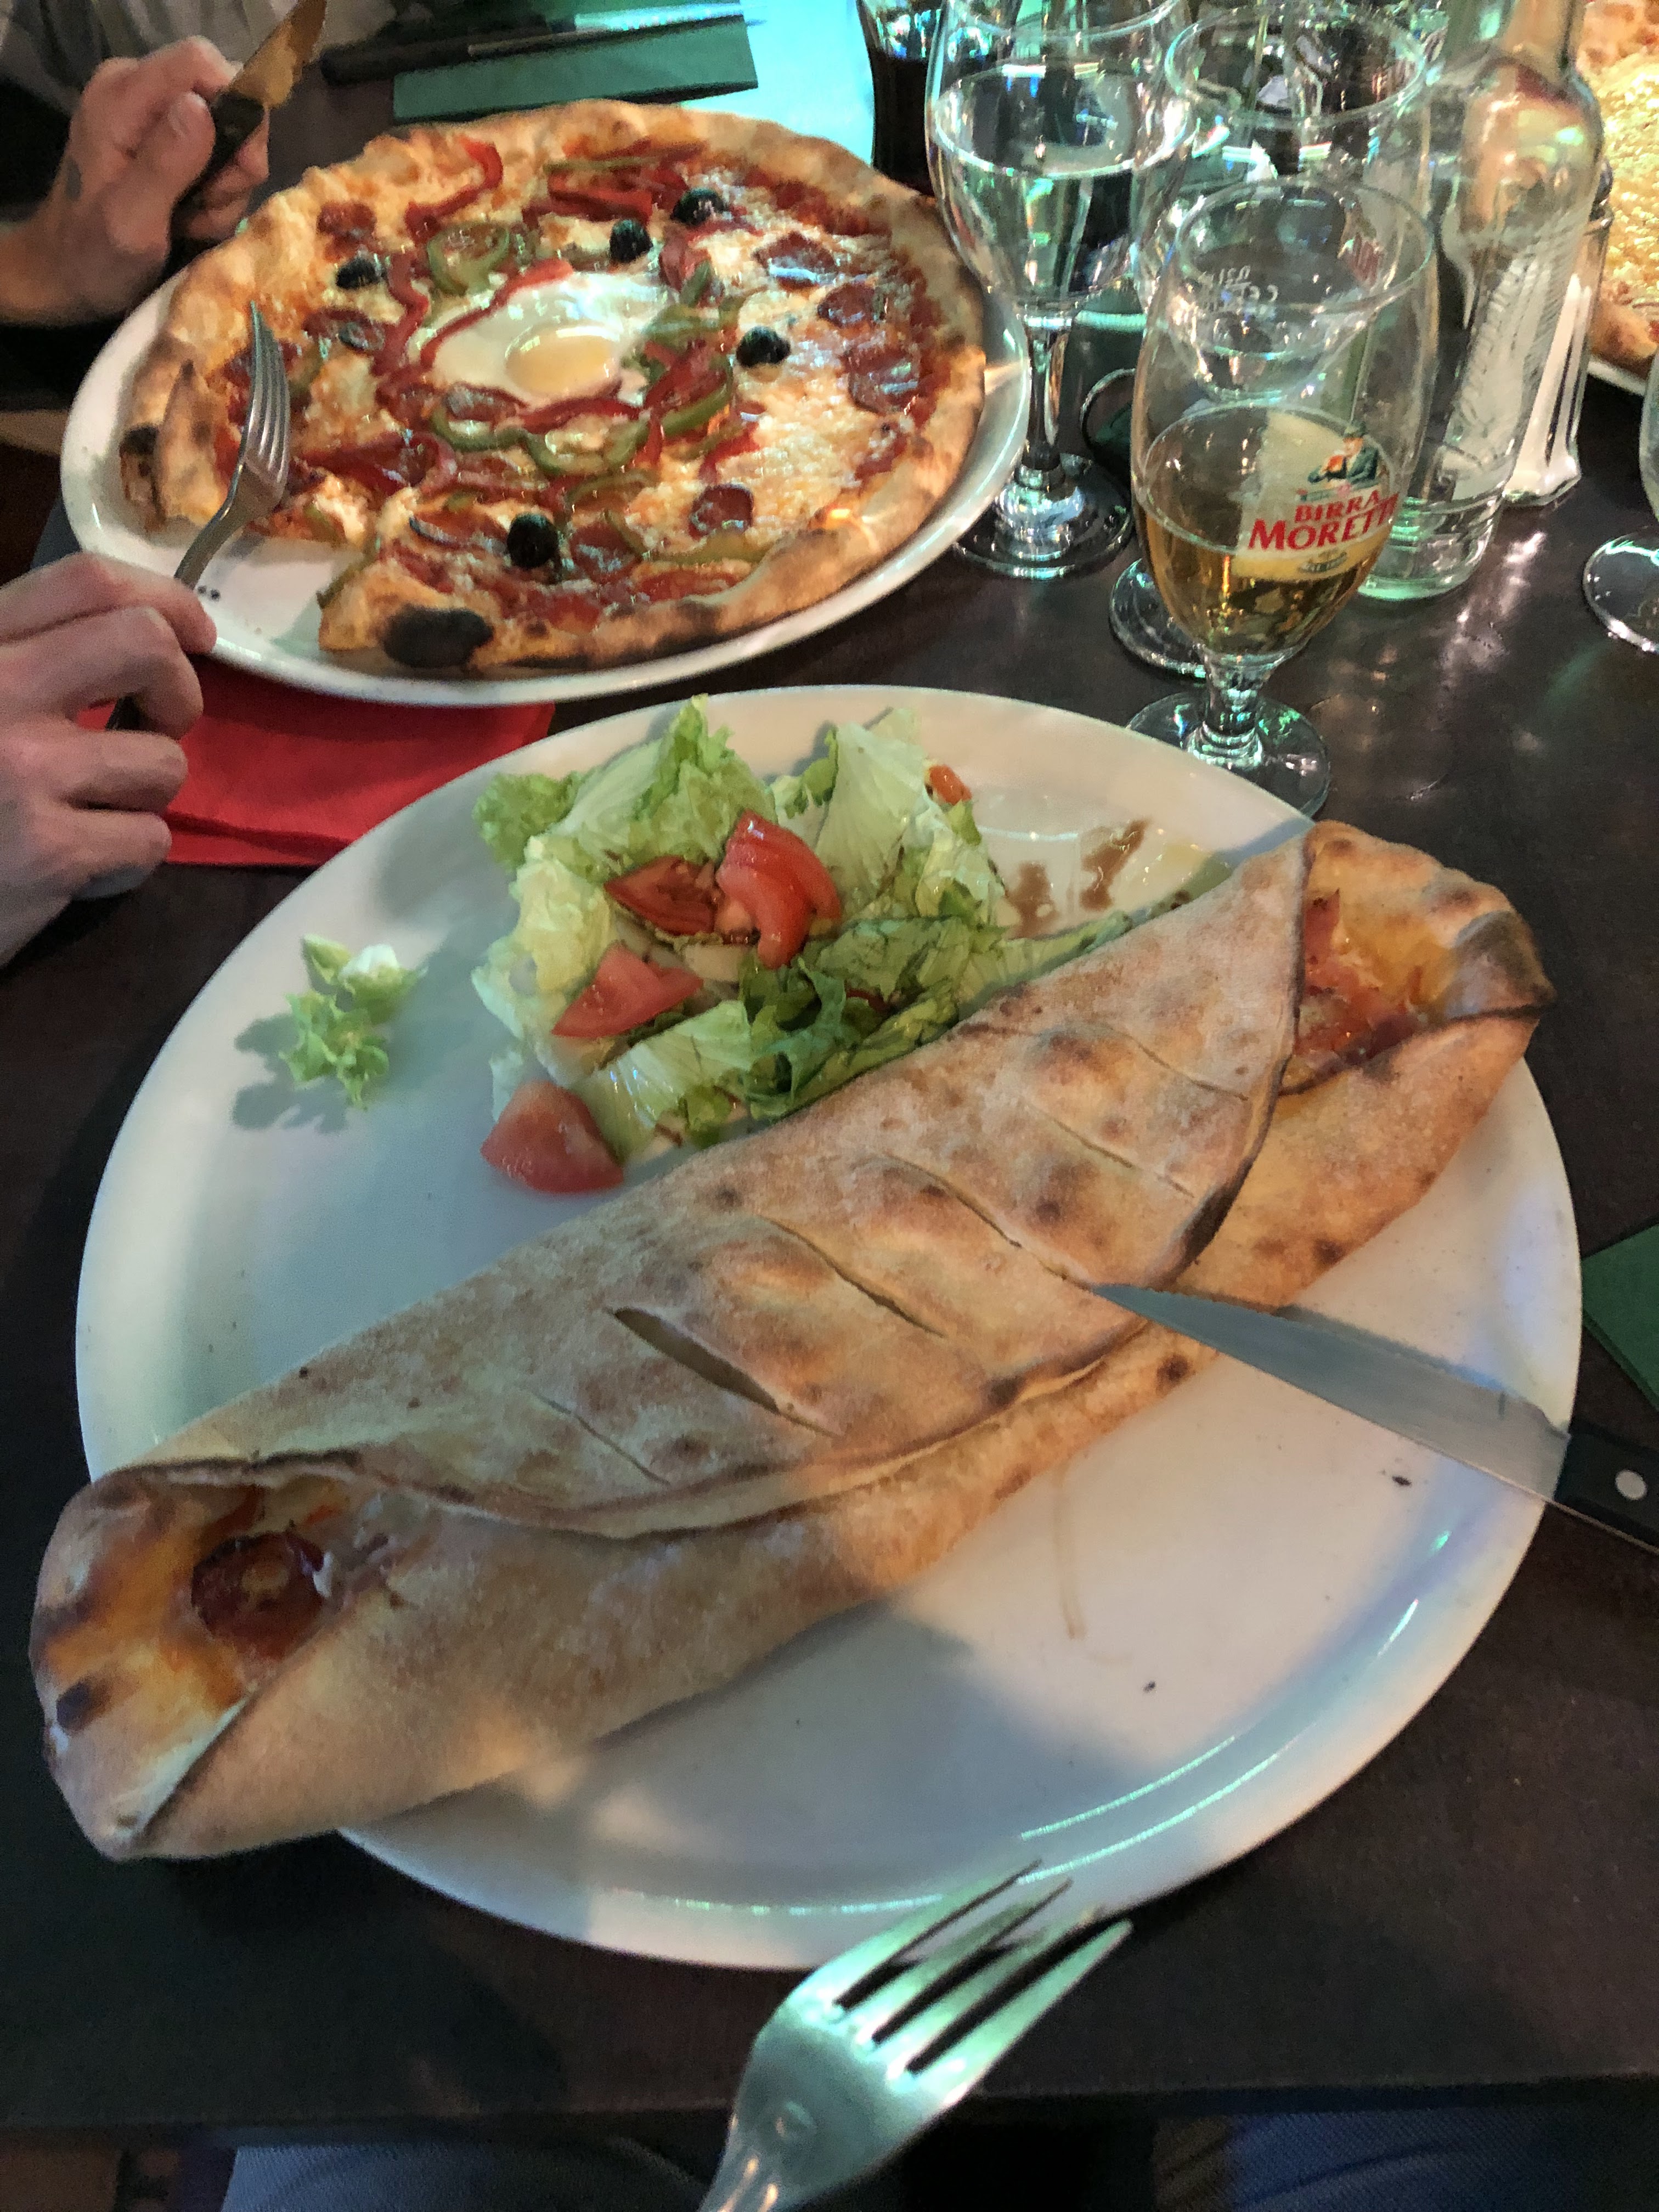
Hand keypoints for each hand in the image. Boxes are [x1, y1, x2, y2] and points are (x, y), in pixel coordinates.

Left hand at [0, 39, 269, 324]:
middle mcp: (138, 91)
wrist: (66, 273)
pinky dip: (215, 193)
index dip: (235, 110)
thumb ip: (165, 162)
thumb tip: (202, 108)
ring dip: (225, 186)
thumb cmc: (93, 254)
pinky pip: (218, 154)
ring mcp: (152, 114)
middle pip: (224, 98)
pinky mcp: (164, 138)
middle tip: (209, 206)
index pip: (201, 64)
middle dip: (234, 161)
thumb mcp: (131, 219)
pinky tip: (190, 218)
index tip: (241, 169)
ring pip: (228, 133)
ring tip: (192, 221)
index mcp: (123, 97)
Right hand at [0, 555, 213, 964]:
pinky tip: (75, 868)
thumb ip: (24, 660)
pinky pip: (148, 841)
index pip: (88, 581)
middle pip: (147, 645)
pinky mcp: (49, 851)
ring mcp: (25, 772)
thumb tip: (142, 635)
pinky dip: (125, 862)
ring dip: (142, 795)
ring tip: (89, 813)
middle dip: (180, 690)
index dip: (165, 599)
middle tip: (158, 726)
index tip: (193, 634)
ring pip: (164, 762)